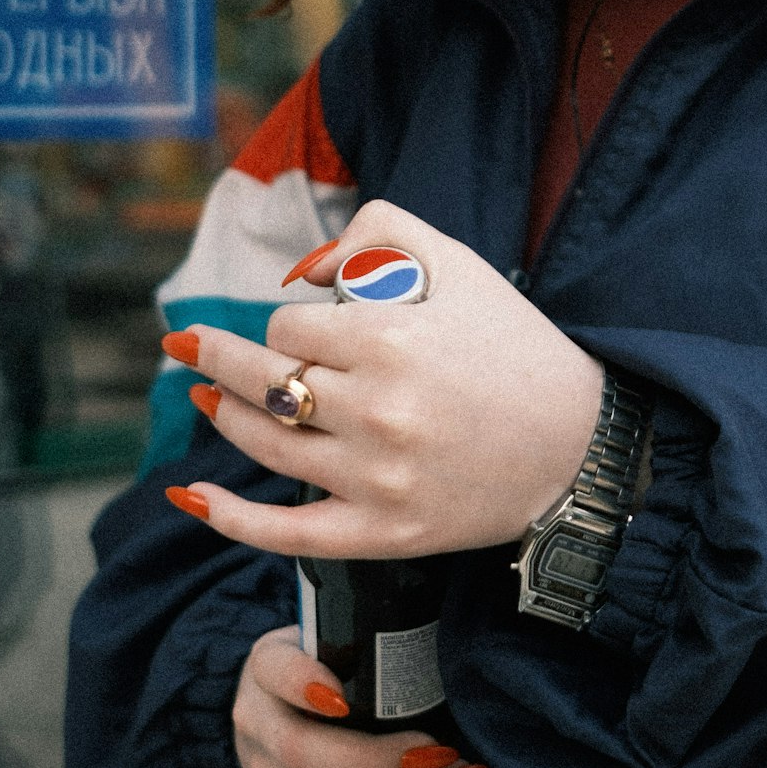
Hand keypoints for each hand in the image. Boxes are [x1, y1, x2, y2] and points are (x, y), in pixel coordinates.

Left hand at [165, 200, 603, 558]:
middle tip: (188, 344)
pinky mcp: (385, 531)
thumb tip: (304, 269)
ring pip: (266, 442)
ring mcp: (377, 478)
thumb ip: (379, 234)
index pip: (289, 326)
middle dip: (217, 356)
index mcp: (392, 340)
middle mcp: (378, 410)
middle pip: (263, 379)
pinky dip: (232, 516)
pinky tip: (192, 496)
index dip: (290, 322)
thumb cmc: (515, 351)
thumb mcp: (460, 263)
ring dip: (226, 414)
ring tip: (209, 396)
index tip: (313, 329)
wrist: (579, 447)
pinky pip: (288, 533)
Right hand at [233, 627, 487, 767]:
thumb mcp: (328, 631)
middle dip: (381, 761)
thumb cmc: (325, 657)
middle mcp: (256, 723)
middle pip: (306, 754)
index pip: (277, 671)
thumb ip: (366, 631)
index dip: (304, 685)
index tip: (344, 698)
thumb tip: (446, 633)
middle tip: (443, 750)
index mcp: (265, 665)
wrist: (276, 702)